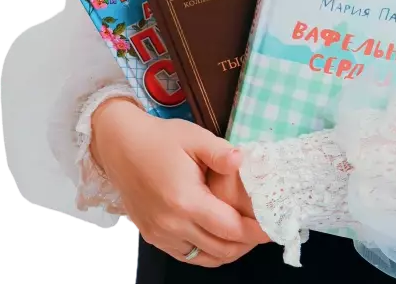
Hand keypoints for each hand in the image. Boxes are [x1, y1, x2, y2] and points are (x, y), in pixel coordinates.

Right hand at [91, 100, 268, 267]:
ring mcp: (160, 235)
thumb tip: (244, 161)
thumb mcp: (194, 137)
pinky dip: (207, 252)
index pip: (230, 228)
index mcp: (185, 201)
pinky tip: (218, 235)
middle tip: (263, 230)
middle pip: (220, 250)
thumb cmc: (160, 139)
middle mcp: (172, 225)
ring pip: (204, 258)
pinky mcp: (153, 237)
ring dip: (228, 251)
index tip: (273, 228)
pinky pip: (186, 255)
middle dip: (246, 244)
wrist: (121, 146)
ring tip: (245, 235)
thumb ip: (221, 152)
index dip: (255, 231)